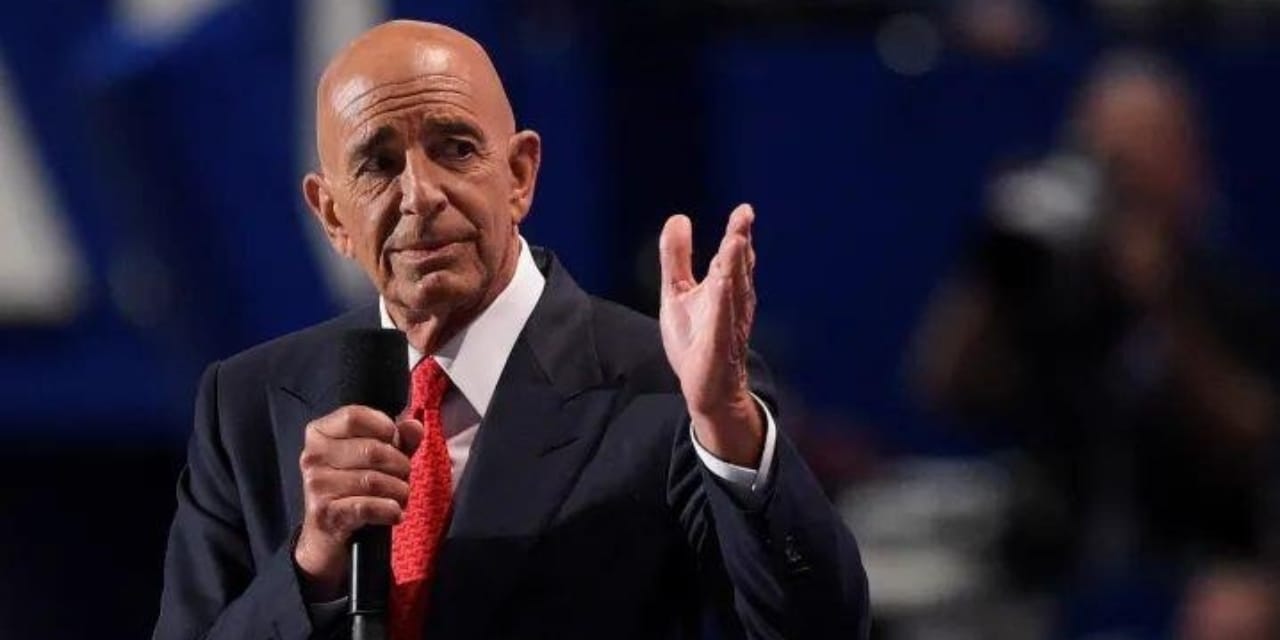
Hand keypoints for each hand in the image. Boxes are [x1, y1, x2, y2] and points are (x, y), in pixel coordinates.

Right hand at [293, 405, 423, 599]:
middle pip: (372, 449)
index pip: (354, 416)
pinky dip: (390, 510)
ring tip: (399, 497)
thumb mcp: (375, 459)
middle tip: (403, 477)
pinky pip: (369, 506)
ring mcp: (317, 485)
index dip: (384, 427)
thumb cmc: (352, 488)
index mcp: (319, 434)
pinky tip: (394, 513)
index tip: (395, 442)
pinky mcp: (325, 513)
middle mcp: (312, 456)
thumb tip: (415, 426)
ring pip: (374, 481)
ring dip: (398, 491)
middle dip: (399, 465)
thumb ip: (398, 440)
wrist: (326, 535)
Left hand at [659, 203, 762, 466]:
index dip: (738, 234)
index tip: (744, 211)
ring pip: (733, 291)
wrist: (704, 387)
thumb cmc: (696, 339)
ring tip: (737, 241)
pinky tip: (723, 284)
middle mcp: (732, 302)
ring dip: (736, 266)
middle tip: (745, 215)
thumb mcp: (678, 291)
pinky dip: (724, 303)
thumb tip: (678, 217)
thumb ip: (677, 257)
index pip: (732, 256)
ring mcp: (727, 324)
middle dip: (740, 242)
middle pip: (737, 268)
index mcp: (724, 288)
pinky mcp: (719, 345)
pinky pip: (723, 322)